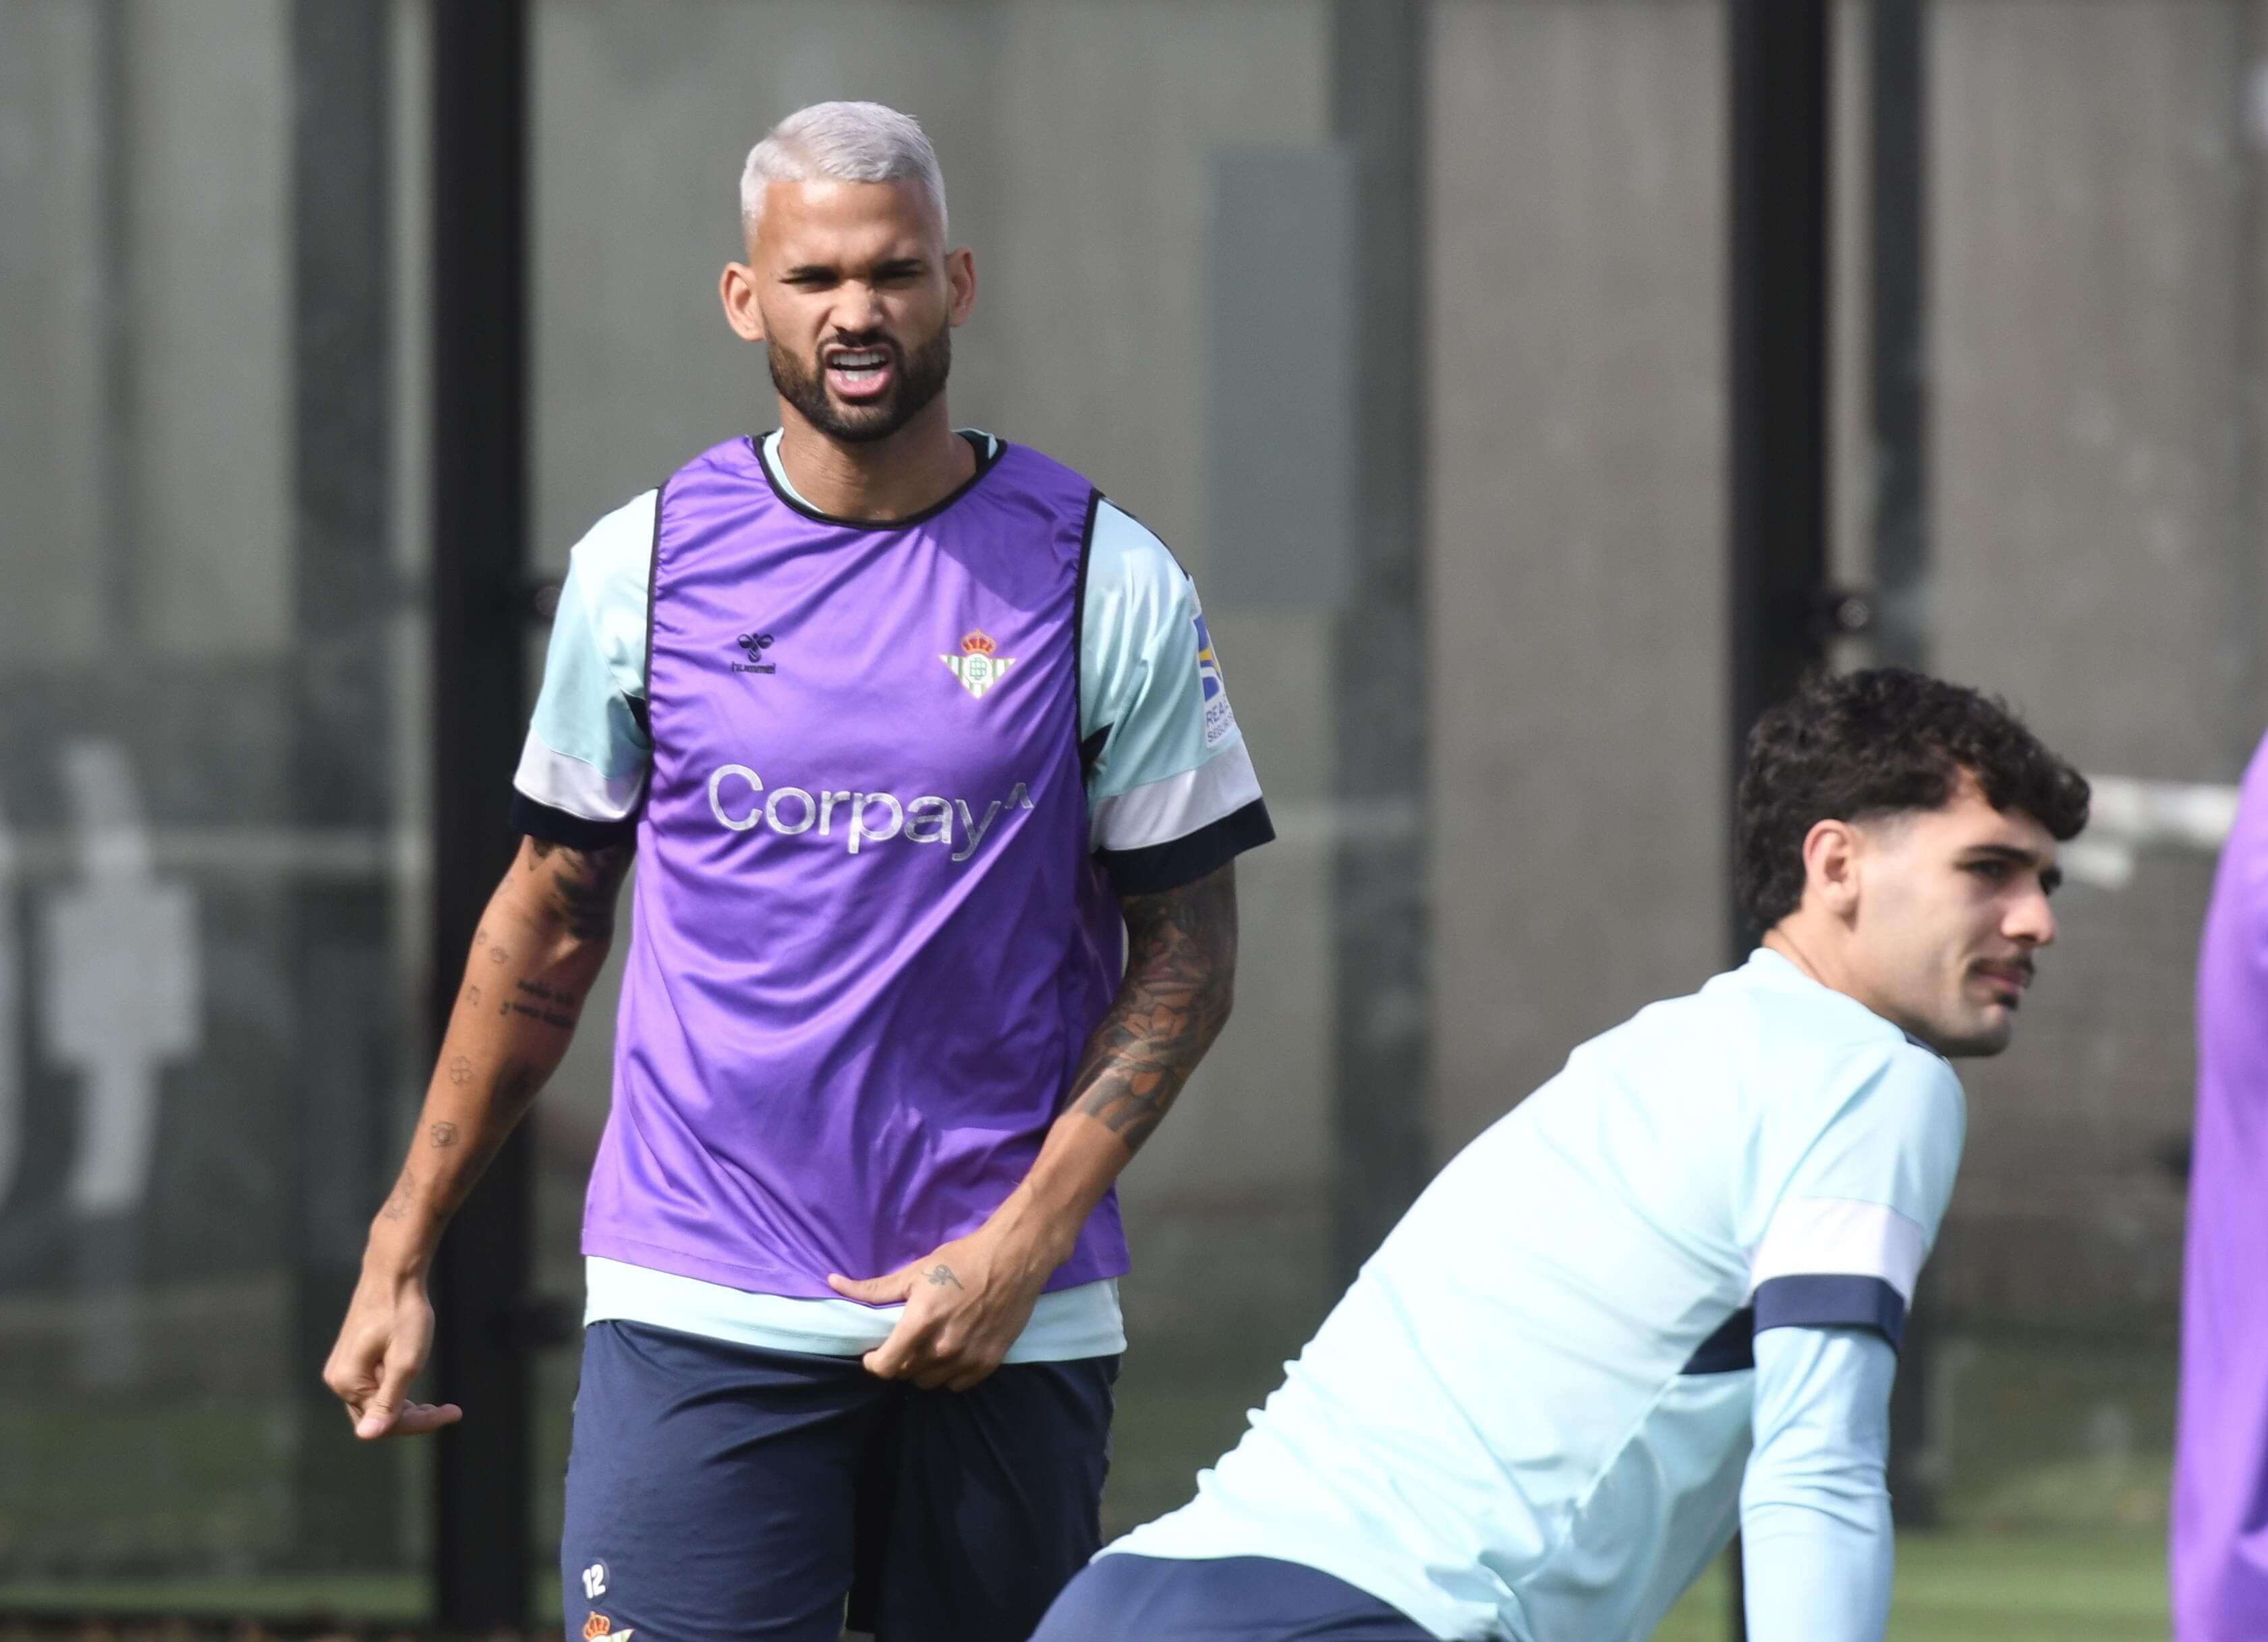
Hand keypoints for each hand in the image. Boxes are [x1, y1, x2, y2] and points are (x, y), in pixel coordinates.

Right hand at [322, 1267, 462, 1438]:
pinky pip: (374, 1386)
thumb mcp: (405, 1361)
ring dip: (407, 1406)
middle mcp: (338, 1380)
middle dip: (413, 1417)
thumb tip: (366, 1437)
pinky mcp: (353, 1358)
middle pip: (378, 1416)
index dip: (421, 1423)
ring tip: (437, 1403)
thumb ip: (388, 1401)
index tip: (455, 1413)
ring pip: (377, 1402)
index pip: (385, 1423)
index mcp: (347, 1383)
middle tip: (448, 1409)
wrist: (395, 1273)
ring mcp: (343, 1368)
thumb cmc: (404, 1314)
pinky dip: (398, 1389)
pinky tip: (416, 1381)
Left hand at [826, 1218, 1058, 1390]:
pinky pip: (957, 1384)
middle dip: (897, 1360)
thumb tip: (833, 1283)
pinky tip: (950, 1352)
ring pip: (929, 1382)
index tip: (873, 1352)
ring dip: (922, 1369)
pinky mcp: (989, 1362)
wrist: (1014, 1258)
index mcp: (921, 1323)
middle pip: (905, 1374)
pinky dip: (948, 1373)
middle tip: (903, 1341)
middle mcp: (943, 1347)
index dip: (872, 1363)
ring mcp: (968, 1357)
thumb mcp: (915, 1271)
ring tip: (927, 1347)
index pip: (884, 1367)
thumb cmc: (962, 1260)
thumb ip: (873, 1288)